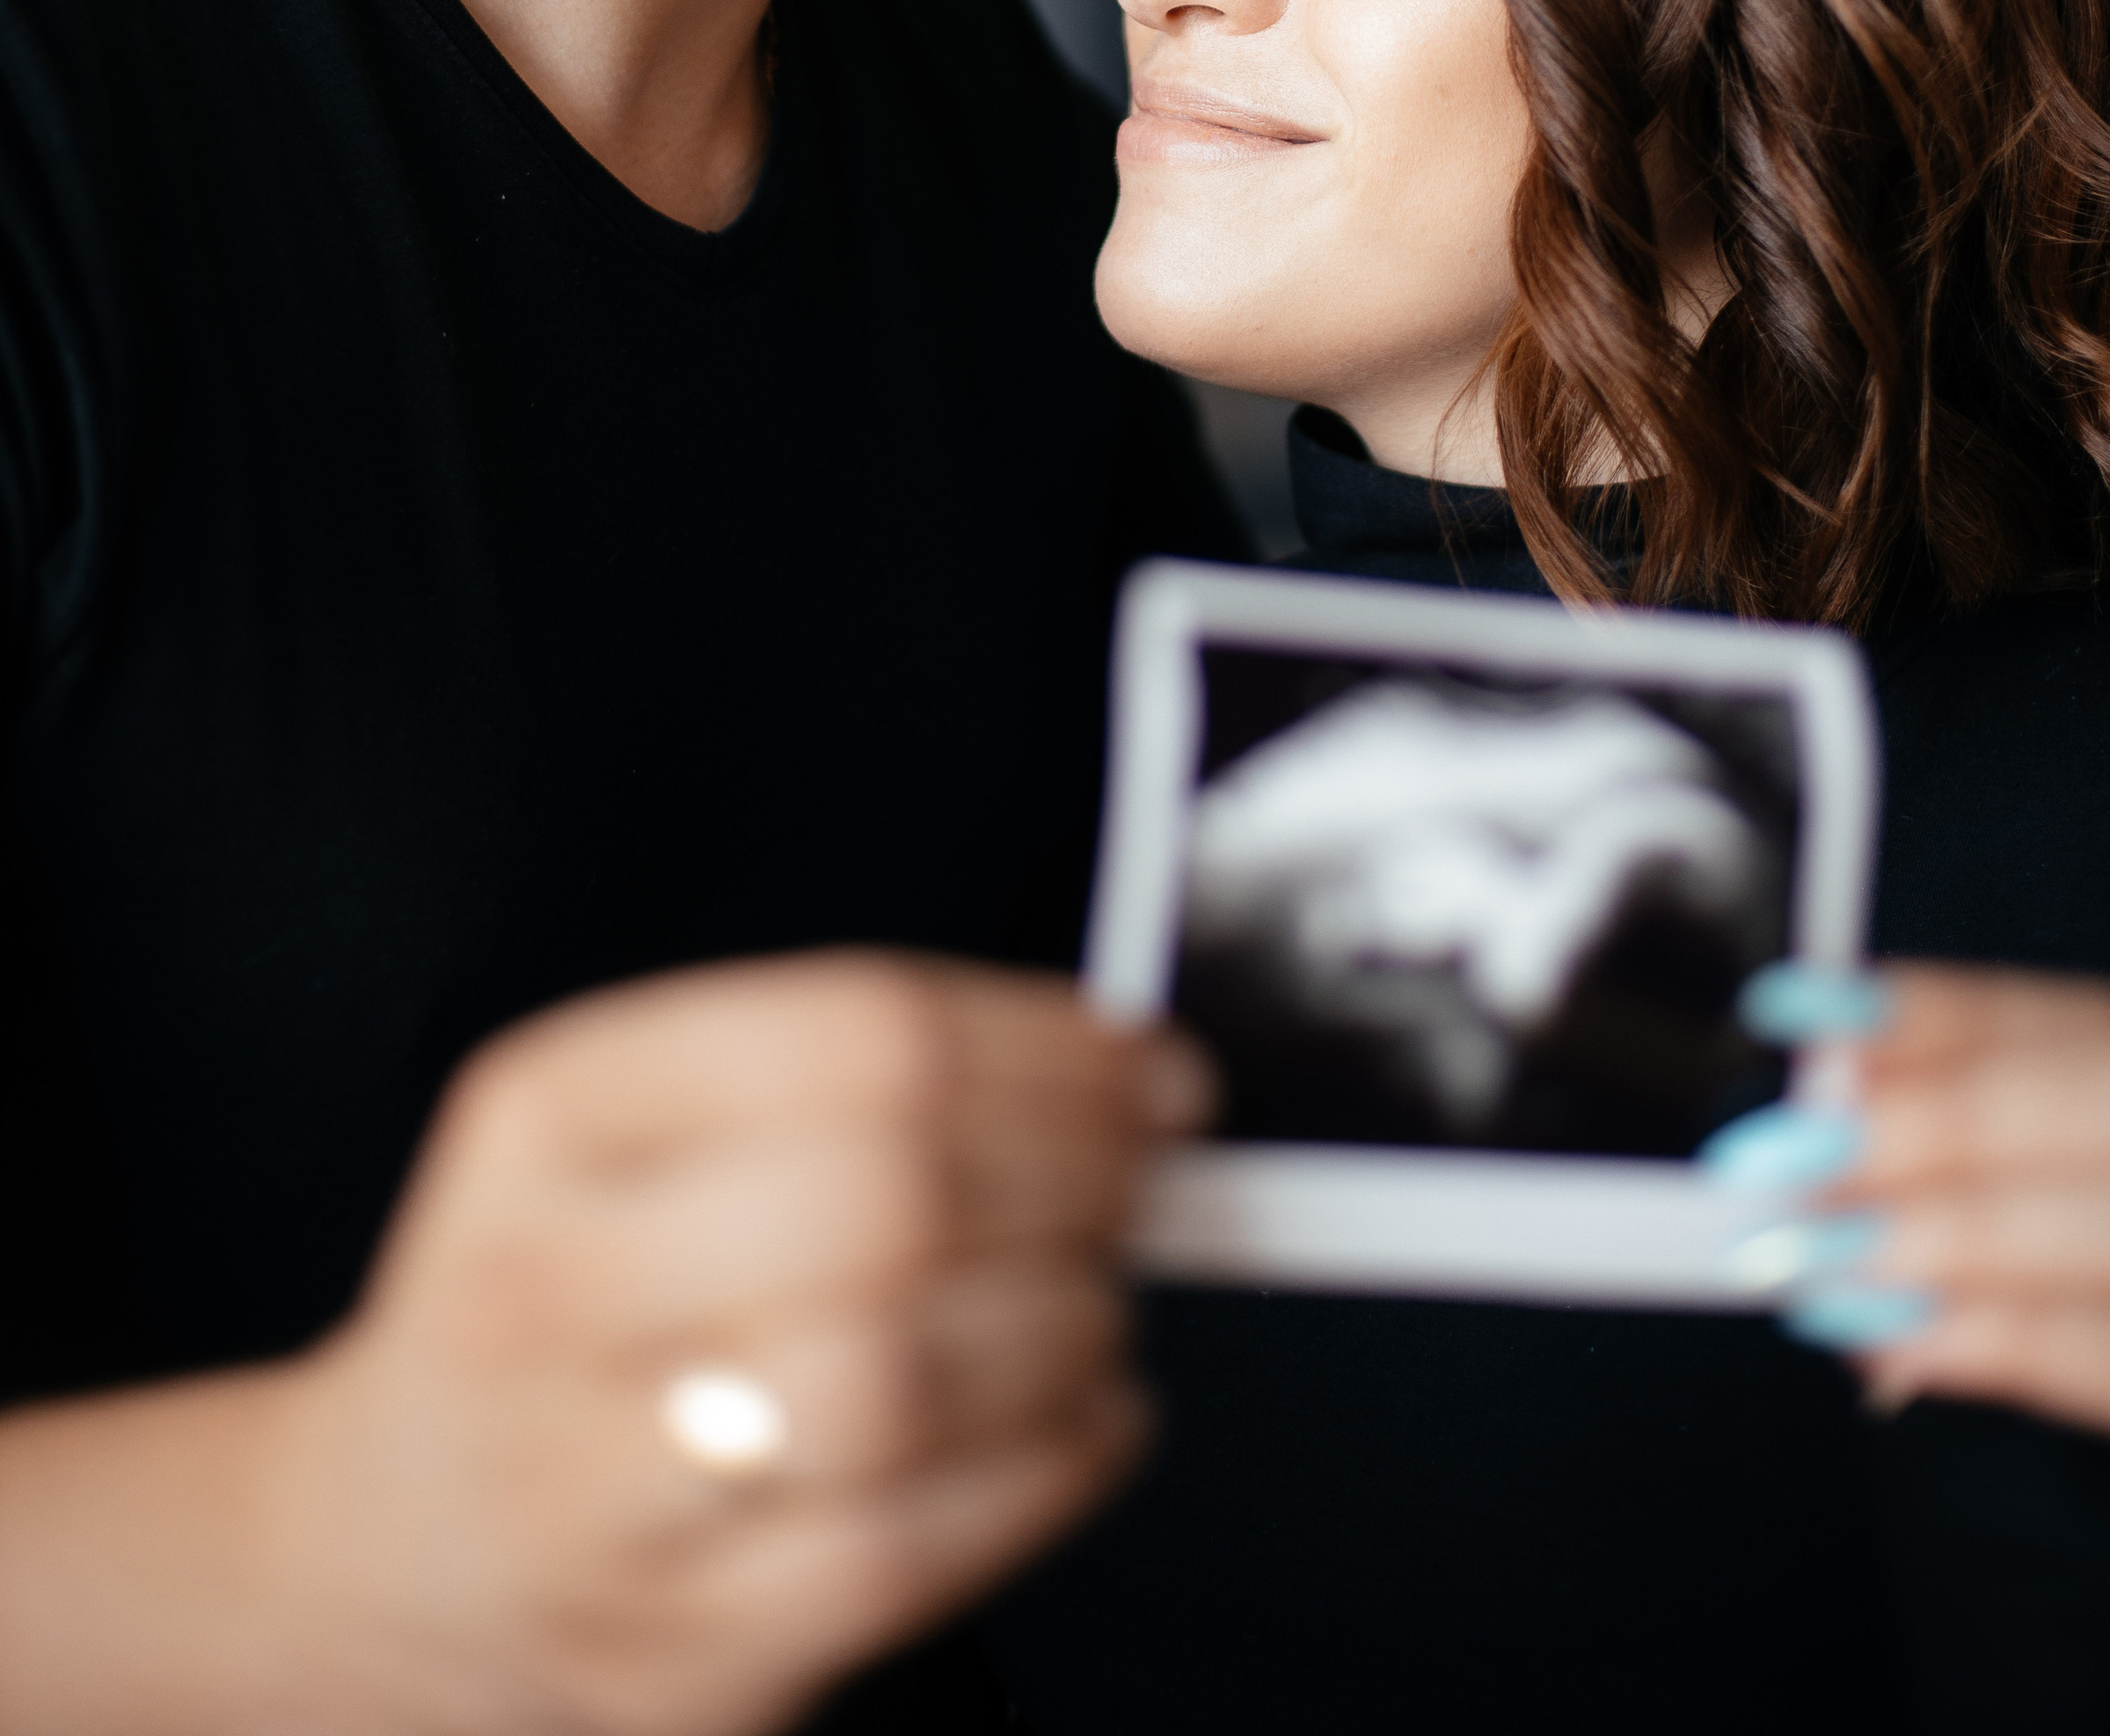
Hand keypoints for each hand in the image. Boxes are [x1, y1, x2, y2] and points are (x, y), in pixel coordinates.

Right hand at [0, 955, 1201, 1735]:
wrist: (389, 1545)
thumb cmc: (563, 1304)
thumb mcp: (625, 1127)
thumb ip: (836, 1074)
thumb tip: (1104, 1066)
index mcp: (549, 1116)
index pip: (851, 1039)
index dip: (1041, 1048)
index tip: (1141, 1065)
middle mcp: (542, 1290)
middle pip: (882, 1201)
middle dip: (1072, 1180)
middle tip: (1141, 1178)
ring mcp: (591, 1490)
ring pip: (896, 1383)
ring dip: (1065, 1327)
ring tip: (1101, 1298)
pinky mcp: (671, 1650)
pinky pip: (907, 1553)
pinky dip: (1047, 1475)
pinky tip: (1090, 1418)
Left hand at [1724, 963, 2109, 1445]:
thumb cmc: (2071, 1186)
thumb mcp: (2005, 1111)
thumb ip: (1916, 1088)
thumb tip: (1812, 1084)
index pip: (2013, 1010)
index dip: (1900, 1010)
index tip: (1781, 1007)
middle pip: (2092, 1111)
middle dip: (1925, 1132)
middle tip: (1789, 1162)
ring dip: (1950, 1245)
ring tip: (1818, 1256)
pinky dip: (1991, 1346)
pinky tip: (1884, 1341)